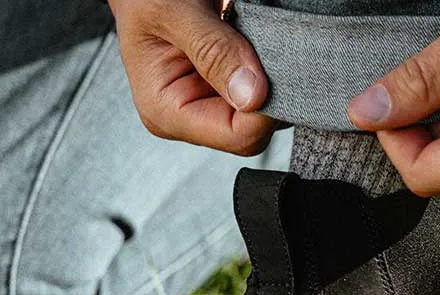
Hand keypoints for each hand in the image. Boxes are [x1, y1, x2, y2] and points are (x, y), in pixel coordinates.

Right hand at [109, 0, 277, 154]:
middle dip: (268, 97)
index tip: (273, 72)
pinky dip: (268, 73)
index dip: (264, 111)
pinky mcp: (223, 92)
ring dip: (270, 82)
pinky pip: (261, 96)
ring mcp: (207, 105)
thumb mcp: (174, 11)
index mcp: (166, 112)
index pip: (235, 137)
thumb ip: (214, 51)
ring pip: (261, 115)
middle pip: (252, 131)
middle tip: (263, 50)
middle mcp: (188, 116)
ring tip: (251, 42)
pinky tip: (254, 48)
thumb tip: (251, 96)